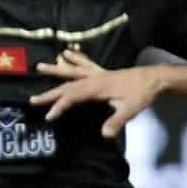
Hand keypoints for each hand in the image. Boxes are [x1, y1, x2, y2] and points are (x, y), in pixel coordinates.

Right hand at [32, 49, 158, 137]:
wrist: (153, 78)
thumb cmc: (142, 94)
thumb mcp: (130, 110)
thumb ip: (116, 122)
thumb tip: (104, 135)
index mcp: (97, 87)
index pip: (73, 97)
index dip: (60, 106)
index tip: (49, 116)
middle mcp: (94, 78)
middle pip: (68, 85)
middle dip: (50, 93)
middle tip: (33, 99)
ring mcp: (98, 73)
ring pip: (73, 72)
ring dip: (57, 70)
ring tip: (40, 66)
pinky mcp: (103, 72)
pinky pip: (86, 64)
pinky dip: (76, 58)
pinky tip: (67, 52)